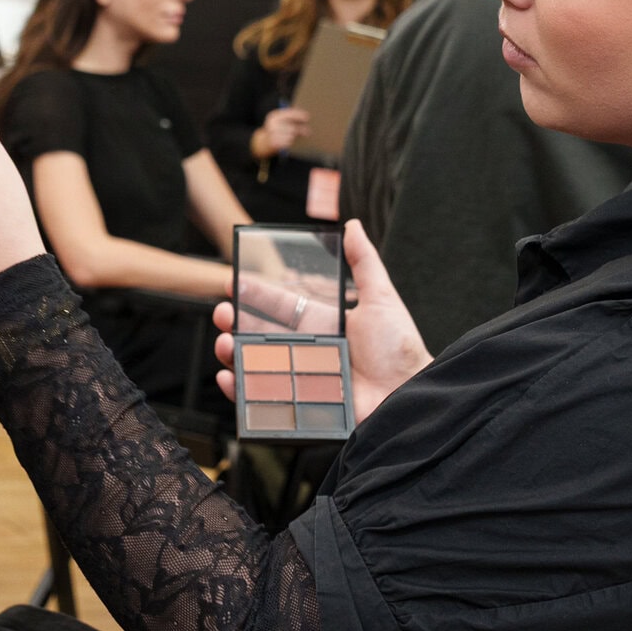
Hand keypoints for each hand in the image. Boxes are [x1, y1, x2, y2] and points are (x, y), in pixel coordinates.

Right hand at [214, 219, 429, 423]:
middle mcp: (308, 350)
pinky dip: (240, 390)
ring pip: (257, 364)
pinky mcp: (300, 404)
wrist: (410, 393)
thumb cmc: (400, 349)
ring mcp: (301, 377)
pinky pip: (263, 399)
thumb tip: (354, 226)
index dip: (257, 294)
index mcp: (323, 325)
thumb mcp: (382, 299)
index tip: (233, 282)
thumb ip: (364, 263)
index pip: (282, 306)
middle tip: (221, 313)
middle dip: (236, 322)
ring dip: (234, 352)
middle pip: (262, 334)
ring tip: (224, 343)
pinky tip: (229, 377)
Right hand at [253, 107, 309, 158]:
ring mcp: (273, 134)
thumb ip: (290, 117)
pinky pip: (288, 142)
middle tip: (308, 132)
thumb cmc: (276, 130)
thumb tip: (306, 117)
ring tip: (294, 136)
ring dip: (295, 136)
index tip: (307, 117)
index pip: (289, 114)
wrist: (263, 143)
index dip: (299, 115)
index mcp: (274, 116)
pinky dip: (290, 142)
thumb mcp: (280, 121)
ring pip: (291, 135)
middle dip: (301, 129)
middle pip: (292, 126)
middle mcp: (272, 124)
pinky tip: (289, 141)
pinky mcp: (274, 143)